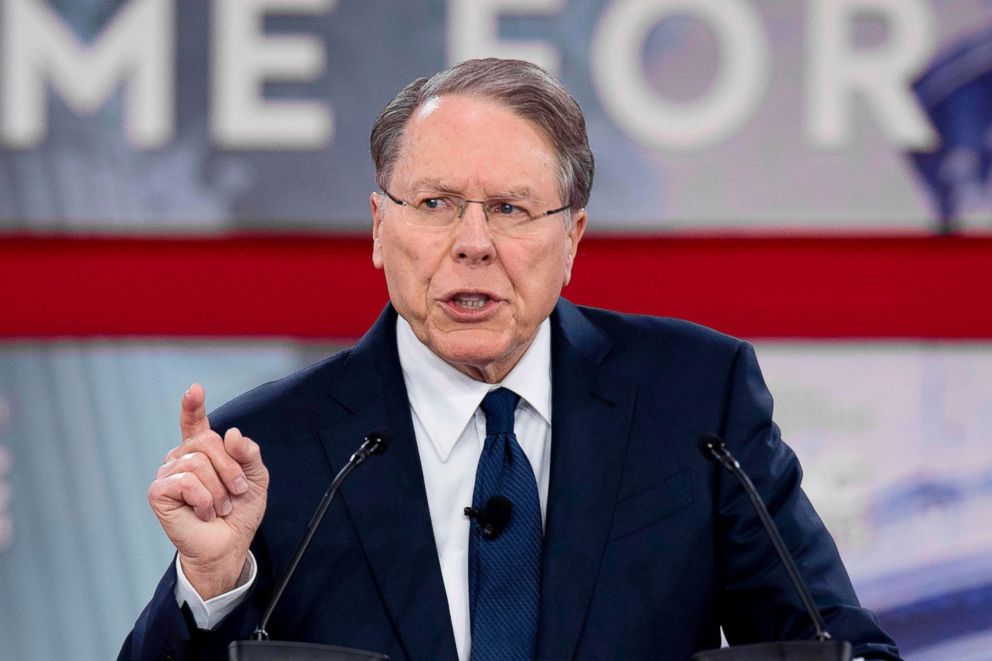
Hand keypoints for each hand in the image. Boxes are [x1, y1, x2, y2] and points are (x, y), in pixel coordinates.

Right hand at [147, 384, 268, 598]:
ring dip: (218, 490)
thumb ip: (248, 453)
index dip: (193, 406)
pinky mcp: (158, 492)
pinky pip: (186, 481)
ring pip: (198, 463)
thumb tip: (231, 433)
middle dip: (230, 469)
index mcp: (202, 451)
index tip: (195, 389)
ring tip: (219, 507)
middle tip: (237, 492)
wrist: (229, 544)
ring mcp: (167, 474)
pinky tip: (203, 512)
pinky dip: (203, 499)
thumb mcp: (256, 478)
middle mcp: (181, 458)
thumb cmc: (239, 512)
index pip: (194, 423)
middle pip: (207, 442)